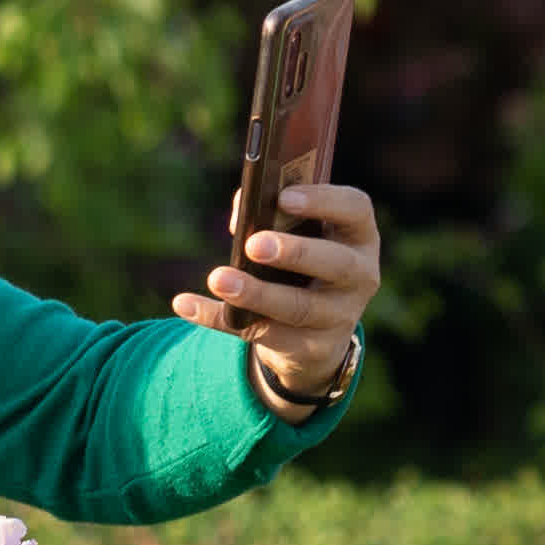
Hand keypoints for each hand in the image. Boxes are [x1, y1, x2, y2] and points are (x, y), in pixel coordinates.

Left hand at [170, 179, 379, 416]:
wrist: (318, 331)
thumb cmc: (304, 263)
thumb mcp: (302, 235)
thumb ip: (273, 215)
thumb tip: (238, 216)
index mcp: (357, 235)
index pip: (355, 209)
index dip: (323, 200)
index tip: (284, 196)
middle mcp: (359, 276)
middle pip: (335, 263)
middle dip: (294, 252)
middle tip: (254, 244)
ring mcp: (339, 316)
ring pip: (299, 307)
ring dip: (256, 293)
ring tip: (218, 278)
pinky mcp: (308, 348)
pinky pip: (260, 333)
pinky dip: (218, 318)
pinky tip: (185, 304)